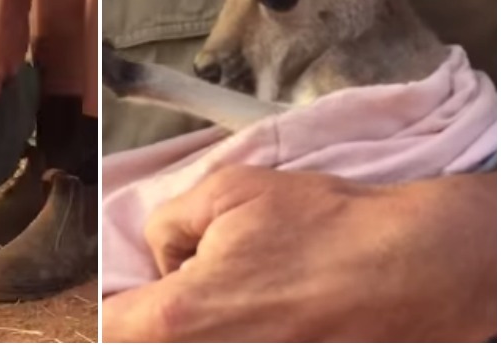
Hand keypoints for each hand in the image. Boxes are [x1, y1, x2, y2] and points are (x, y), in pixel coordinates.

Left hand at [102, 166, 496, 341]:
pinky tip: (272, 314)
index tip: (139, 286)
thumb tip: (160, 257)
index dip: (118, 301)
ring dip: (206, 327)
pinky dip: (248, 333)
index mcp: (180, 318)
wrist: (413, 267)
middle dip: (164, 318)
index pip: (111, 327)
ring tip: (246, 296)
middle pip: (152, 344)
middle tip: (201, 284)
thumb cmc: (323, 227)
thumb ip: (166, 224)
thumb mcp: (224, 192)